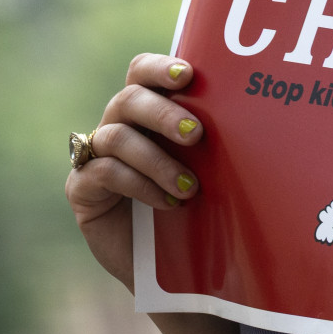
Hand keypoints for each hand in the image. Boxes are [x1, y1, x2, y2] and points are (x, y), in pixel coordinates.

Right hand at [67, 53, 205, 288]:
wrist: (177, 266)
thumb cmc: (201, 208)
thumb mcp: (211, 168)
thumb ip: (214, 138)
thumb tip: (251, 110)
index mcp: (148, 113)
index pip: (140, 73)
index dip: (159, 68)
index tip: (188, 74)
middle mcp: (117, 127)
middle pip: (128, 99)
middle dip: (163, 114)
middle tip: (196, 135)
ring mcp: (94, 157)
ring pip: (116, 137)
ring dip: (157, 160)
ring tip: (189, 187)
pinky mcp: (81, 189)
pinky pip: (101, 172)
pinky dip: (138, 184)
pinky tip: (167, 203)